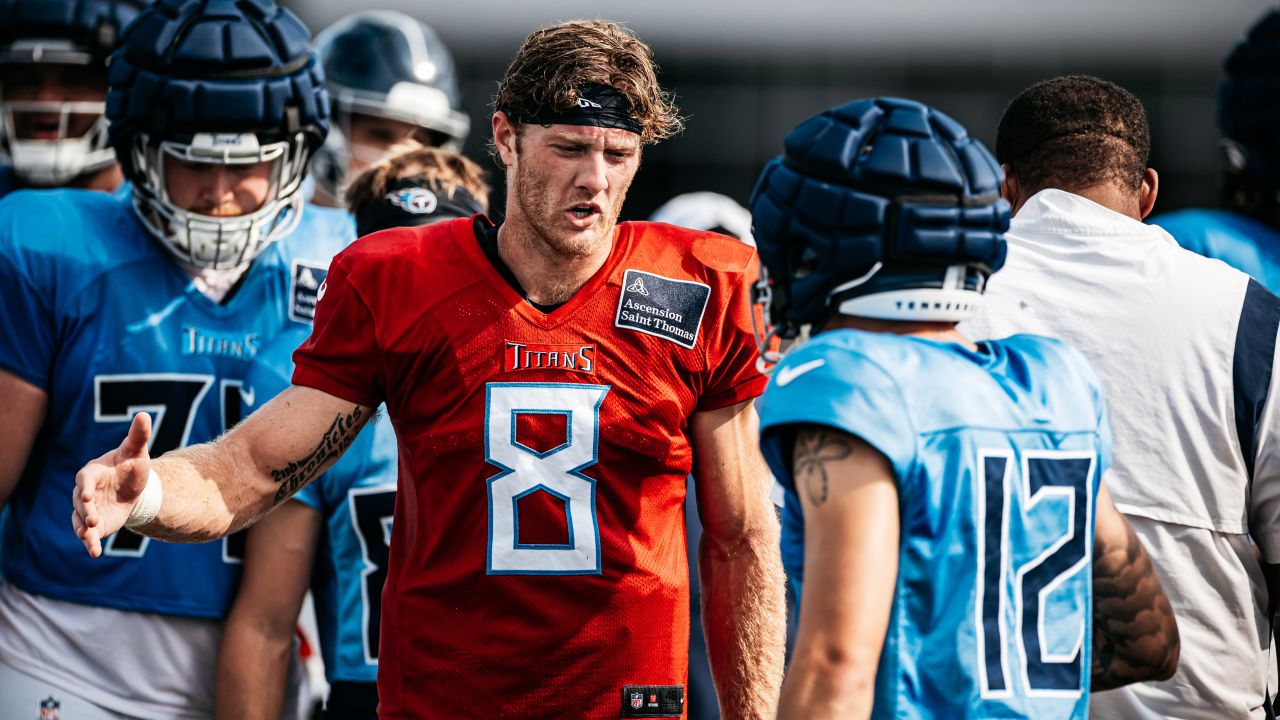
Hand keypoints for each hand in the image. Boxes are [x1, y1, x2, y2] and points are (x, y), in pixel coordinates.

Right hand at [72, 412, 152, 556]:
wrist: (134, 488)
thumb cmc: (131, 466)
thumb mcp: (137, 451)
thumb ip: (138, 436)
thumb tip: (145, 415)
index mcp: (93, 473)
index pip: (85, 479)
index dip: (86, 487)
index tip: (89, 495)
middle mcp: (85, 493)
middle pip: (80, 502)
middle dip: (85, 510)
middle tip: (92, 518)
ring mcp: (87, 510)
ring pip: (79, 520)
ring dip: (83, 529)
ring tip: (90, 537)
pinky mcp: (94, 525)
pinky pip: (87, 535)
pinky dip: (89, 543)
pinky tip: (94, 553)